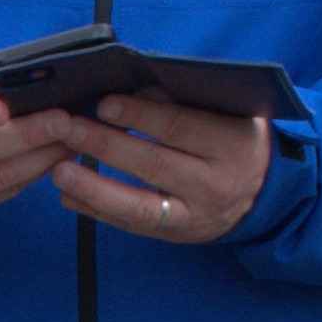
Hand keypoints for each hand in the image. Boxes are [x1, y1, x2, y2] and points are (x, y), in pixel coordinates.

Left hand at [49, 90, 272, 244]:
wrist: (263, 193)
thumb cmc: (233, 139)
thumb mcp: (225, 113)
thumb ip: (184, 100)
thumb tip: (130, 87)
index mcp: (231, 144)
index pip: (180, 127)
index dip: (140, 115)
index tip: (104, 103)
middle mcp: (216, 184)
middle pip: (154, 164)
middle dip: (106, 145)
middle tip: (68, 129)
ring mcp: (196, 215)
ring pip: (140, 206)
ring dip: (94, 188)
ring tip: (58, 171)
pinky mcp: (177, 235)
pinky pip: (133, 225)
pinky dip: (98, 211)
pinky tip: (69, 196)